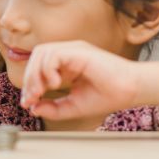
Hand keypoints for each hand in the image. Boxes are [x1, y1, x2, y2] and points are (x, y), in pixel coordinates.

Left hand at [19, 41, 140, 121]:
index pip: (38, 67)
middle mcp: (68, 54)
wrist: (130, 91)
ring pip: (42, 52)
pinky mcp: (79, 51)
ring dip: (36, 74)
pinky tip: (56, 84)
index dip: (29, 84)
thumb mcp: (74, 106)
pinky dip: (48, 68)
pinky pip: (54, 54)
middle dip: (29, 79)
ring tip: (41, 92)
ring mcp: (73, 50)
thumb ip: (53, 108)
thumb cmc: (107, 96)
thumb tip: (32, 108)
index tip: (28, 103)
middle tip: (31, 98)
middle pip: (36, 57)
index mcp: (66, 65)